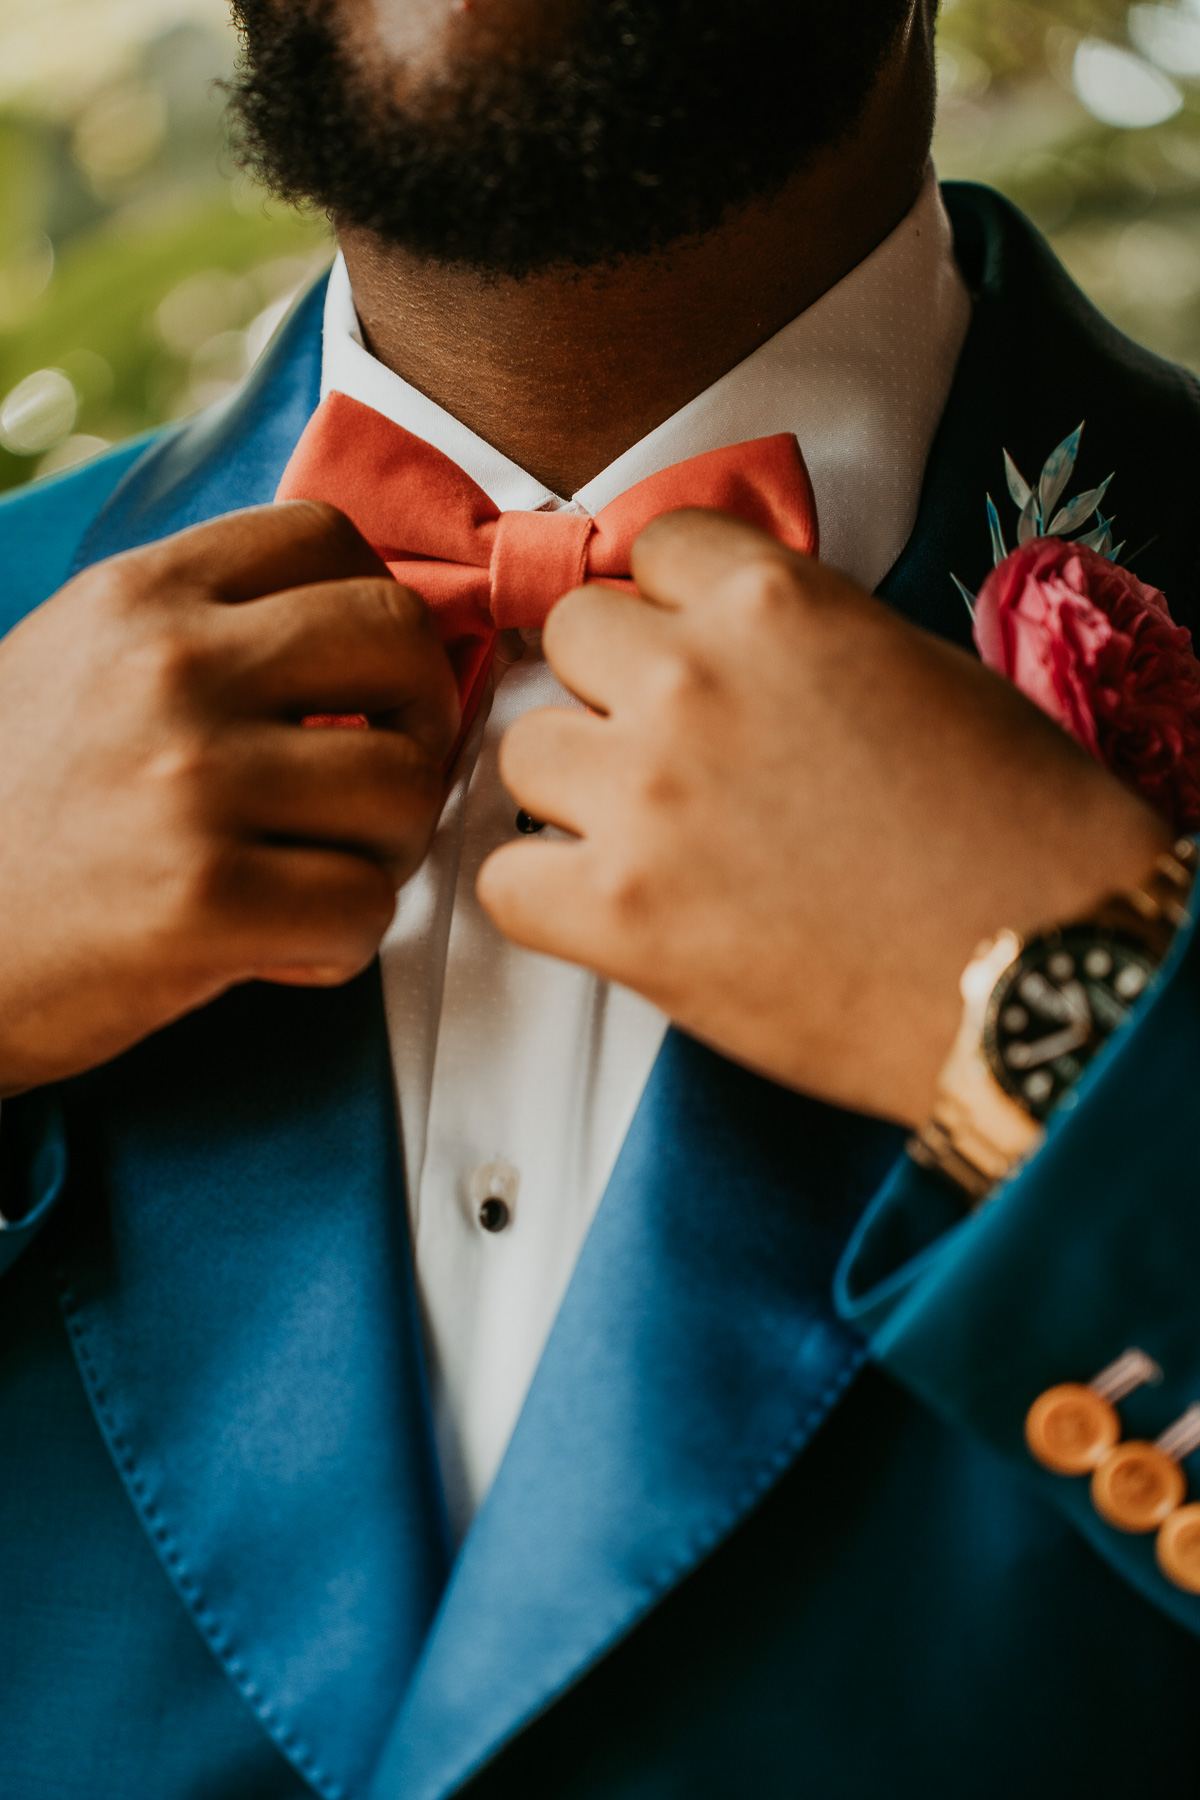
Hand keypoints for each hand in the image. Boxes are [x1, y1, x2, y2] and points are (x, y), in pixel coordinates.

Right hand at [0, 501, 458, 1094]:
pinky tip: (282, 949)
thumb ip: (203, 630)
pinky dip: (343, 944)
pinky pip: (365, 906)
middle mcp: (170, 669)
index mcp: (142, 597)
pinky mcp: (204, 900)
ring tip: (320, 879)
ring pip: (403, 786)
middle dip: (420, 722)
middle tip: (379, 785)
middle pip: (398, 641)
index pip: (327, 538)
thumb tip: (356, 633)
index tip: (364, 688)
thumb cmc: (12, 820)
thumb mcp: (78, 664)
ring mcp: (189, 781)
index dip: (374, 619)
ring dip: (387, 851)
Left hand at [478, 511, 1170, 1124]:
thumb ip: (798, 638)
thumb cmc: (1014, 829)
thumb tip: (726, 648)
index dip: (668, 611)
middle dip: (609, 691)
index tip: (686, 658)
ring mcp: (644, 797)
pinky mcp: (619, 915)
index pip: (649, 550)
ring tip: (647, 846)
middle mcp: (690, 681)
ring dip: (573, 795)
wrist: (1040, 972)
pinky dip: (545, 901)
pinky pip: (503, 882)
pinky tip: (610, 917)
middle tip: (668, 757)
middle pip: (567, 639)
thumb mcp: (916, 669)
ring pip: (522, 754)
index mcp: (773, 601)